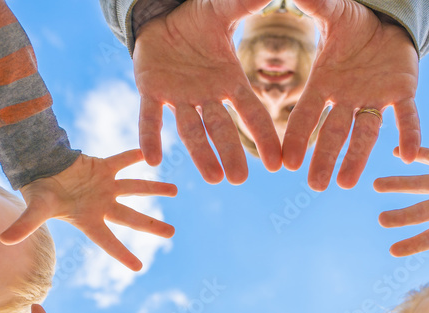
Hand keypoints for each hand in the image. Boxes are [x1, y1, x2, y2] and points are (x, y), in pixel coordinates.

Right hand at [0, 150, 176, 270]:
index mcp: (88, 220)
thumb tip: (5, 241)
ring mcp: (104, 186)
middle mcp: (101, 205)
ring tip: (174, 190)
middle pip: (131, 218)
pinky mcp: (102, 167)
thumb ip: (25, 225)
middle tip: (172, 233)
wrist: (36, 167)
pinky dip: (135, 156)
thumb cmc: (37, 191)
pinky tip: (151, 155)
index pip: (108, 241)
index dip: (122, 254)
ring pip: (135, 188)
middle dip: (151, 225)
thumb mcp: (34, 210)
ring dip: (154, 189)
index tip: (139, 267)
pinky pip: (123, 161)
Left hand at [133, 0, 280, 184]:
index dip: (264, 136)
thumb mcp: (222, 11)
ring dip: (201, 154)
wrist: (162, 20)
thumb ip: (244, 5)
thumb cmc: (197, 21)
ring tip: (213, 179)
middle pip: (221, 129)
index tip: (278, 162)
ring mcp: (179, 97)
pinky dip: (150, 137)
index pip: (250, 112)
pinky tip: (152, 158)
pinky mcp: (151, 91)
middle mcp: (206, 96)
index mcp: (228, 82)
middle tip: (239, 179)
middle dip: (230, 153)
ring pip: (191, 130)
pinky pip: (150, 117)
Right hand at [282, 0, 418, 189]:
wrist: (386, 23)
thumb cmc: (353, 24)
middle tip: (315, 185)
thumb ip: (315, 6)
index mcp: (325, 84)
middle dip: (324, 158)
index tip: (287, 162)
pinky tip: (408, 155)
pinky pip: (406, 116)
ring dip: (356, 158)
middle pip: (334, 133)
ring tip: (346, 183)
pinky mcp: (402, 92)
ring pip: (365, 133)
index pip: (307, 114)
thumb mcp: (333, 13)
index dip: (298, 137)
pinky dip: (409, 134)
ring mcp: (375, 99)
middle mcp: (348, 99)